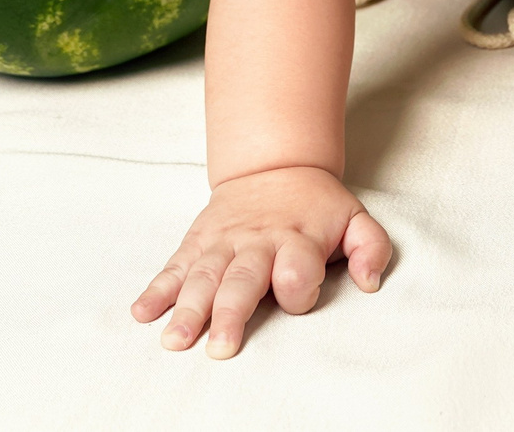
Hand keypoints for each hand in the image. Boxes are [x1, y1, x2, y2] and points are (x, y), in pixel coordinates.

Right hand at [132, 166, 391, 356]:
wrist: (274, 166)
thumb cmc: (316, 206)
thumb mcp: (355, 218)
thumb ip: (371, 248)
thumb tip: (370, 281)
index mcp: (297, 239)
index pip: (297, 270)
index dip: (298, 287)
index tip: (296, 296)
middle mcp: (256, 243)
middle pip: (242, 280)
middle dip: (230, 313)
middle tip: (220, 348)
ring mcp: (223, 243)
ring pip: (203, 277)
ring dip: (187, 309)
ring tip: (175, 339)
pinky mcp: (198, 242)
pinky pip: (175, 266)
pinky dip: (157, 289)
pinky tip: (142, 312)